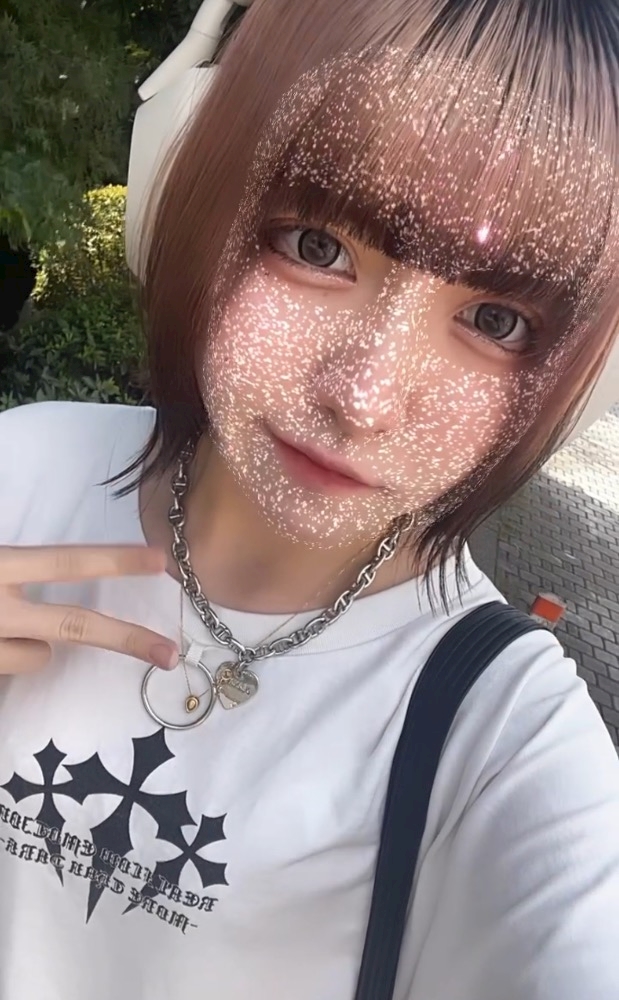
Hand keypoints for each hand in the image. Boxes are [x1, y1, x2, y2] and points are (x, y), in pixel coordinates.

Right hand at [0, 545, 178, 673]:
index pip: (66, 562)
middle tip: (168, 652)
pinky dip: (8, 655)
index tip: (159, 560)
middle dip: (126, 638)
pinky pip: (12, 668)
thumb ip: (12, 564)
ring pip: (41, 655)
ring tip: (6, 626)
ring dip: (38, 644)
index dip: (115, 562)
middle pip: (75, 625)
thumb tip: (42, 569)